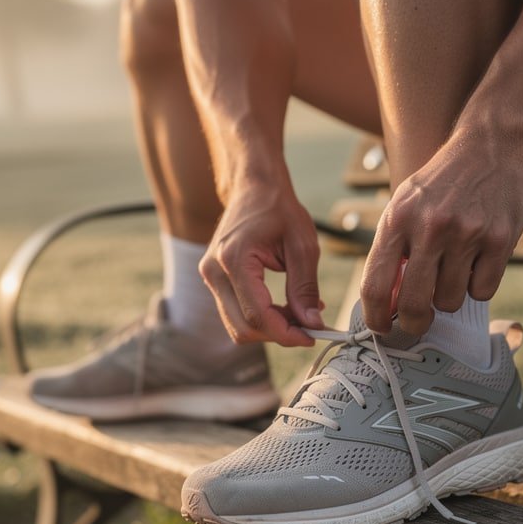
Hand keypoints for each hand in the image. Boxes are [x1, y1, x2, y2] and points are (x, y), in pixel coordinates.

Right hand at [200, 182, 324, 345]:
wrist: (254, 187)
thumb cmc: (279, 209)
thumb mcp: (302, 246)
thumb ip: (305, 288)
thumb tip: (312, 324)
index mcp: (234, 260)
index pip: (257, 316)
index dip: (286, 333)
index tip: (313, 336)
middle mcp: (214, 271)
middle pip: (243, 328)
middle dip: (278, 334)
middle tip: (309, 327)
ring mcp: (209, 276)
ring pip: (237, 325)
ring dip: (269, 328)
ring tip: (299, 313)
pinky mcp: (214, 280)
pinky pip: (235, 312)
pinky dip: (260, 318)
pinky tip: (284, 307)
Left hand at [361, 128, 522, 334]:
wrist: (490, 148)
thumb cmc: (441, 184)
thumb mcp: (404, 205)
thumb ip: (392, 250)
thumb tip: (385, 303)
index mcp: (398, 219)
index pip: (375, 283)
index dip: (375, 317)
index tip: (380, 329)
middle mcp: (430, 227)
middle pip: (414, 303)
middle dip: (414, 322)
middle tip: (418, 322)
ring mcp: (467, 234)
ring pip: (450, 301)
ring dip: (449, 296)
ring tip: (453, 268)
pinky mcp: (499, 240)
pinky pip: (483, 291)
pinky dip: (478, 285)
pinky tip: (477, 261)